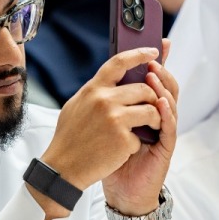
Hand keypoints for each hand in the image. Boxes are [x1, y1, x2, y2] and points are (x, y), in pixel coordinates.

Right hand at [40, 43, 175, 217]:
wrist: (63, 168)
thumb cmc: (70, 137)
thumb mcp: (77, 106)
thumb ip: (96, 92)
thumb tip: (116, 78)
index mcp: (93, 89)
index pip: (120, 62)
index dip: (140, 54)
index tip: (154, 52)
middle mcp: (104, 99)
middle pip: (144, 88)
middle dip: (153, 97)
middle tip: (154, 106)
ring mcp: (115, 119)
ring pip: (151, 109)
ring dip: (155, 119)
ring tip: (151, 127)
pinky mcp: (123, 138)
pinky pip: (142, 135)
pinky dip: (136, 143)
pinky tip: (124, 150)